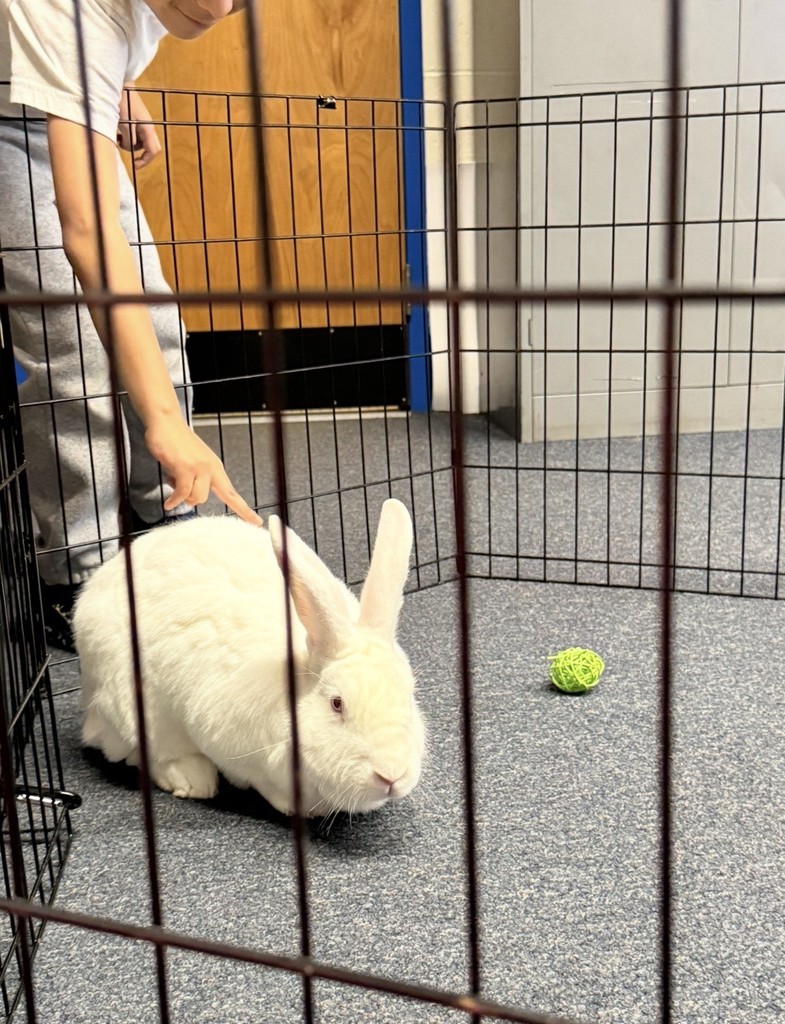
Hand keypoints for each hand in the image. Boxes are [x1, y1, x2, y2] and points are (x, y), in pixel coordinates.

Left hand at [117, 88, 160, 169]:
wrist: (122, 86)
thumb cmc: (123, 102)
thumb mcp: (124, 123)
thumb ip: (128, 140)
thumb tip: (129, 149)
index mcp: (148, 130)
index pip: (153, 152)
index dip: (144, 161)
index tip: (134, 165)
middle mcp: (149, 128)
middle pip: (150, 149)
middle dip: (141, 155)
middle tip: (130, 157)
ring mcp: (144, 124)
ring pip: (141, 143)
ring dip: (131, 145)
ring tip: (118, 139)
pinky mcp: (137, 121)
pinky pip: (136, 135)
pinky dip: (128, 138)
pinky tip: (119, 133)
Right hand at [145, 414, 262, 526]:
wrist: (166, 422)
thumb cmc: (176, 442)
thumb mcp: (193, 462)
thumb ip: (196, 479)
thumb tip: (189, 498)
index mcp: (215, 468)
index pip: (232, 493)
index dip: (244, 509)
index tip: (256, 522)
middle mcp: (211, 468)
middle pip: (206, 499)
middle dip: (190, 499)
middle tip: (177, 490)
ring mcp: (199, 467)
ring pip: (196, 498)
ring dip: (181, 497)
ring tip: (172, 483)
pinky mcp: (185, 467)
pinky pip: (181, 492)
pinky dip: (174, 500)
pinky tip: (168, 502)